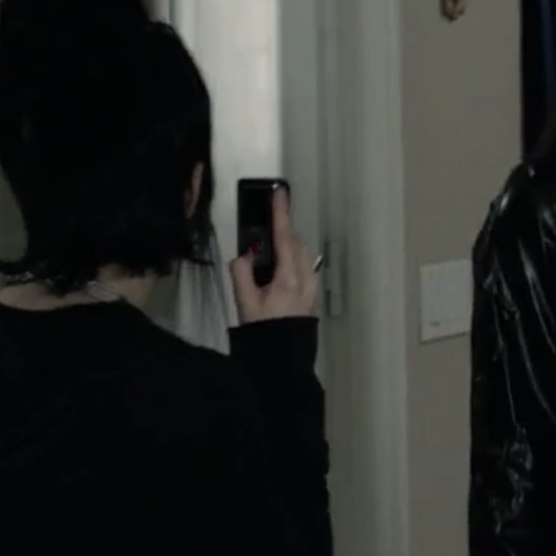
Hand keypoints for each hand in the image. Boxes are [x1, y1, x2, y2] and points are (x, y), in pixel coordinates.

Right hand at [230, 187, 319, 322]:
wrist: (284, 363)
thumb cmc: (263, 333)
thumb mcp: (245, 304)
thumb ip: (241, 274)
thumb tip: (243, 255)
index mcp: (289, 278)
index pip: (285, 238)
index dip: (281, 213)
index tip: (279, 192)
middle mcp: (306, 279)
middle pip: (296, 243)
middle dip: (283, 231)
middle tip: (265, 225)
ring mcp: (313, 287)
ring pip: (302, 255)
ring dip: (287, 247)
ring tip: (268, 252)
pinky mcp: (314, 296)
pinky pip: (304, 268)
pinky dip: (292, 261)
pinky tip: (278, 271)